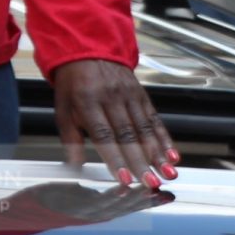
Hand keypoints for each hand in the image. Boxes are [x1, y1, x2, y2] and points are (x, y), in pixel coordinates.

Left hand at [51, 58, 177, 188]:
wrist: (88, 51)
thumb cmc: (74, 84)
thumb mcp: (62, 109)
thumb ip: (70, 139)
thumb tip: (74, 167)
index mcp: (88, 103)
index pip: (104, 135)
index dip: (116, 159)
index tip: (124, 178)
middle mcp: (111, 99)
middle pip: (129, 136)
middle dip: (142, 162)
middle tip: (151, 183)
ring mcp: (129, 96)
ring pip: (145, 129)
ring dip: (158, 154)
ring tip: (167, 173)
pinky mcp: (141, 95)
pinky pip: (154, 119)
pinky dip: (165, 139)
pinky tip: (172, 155)